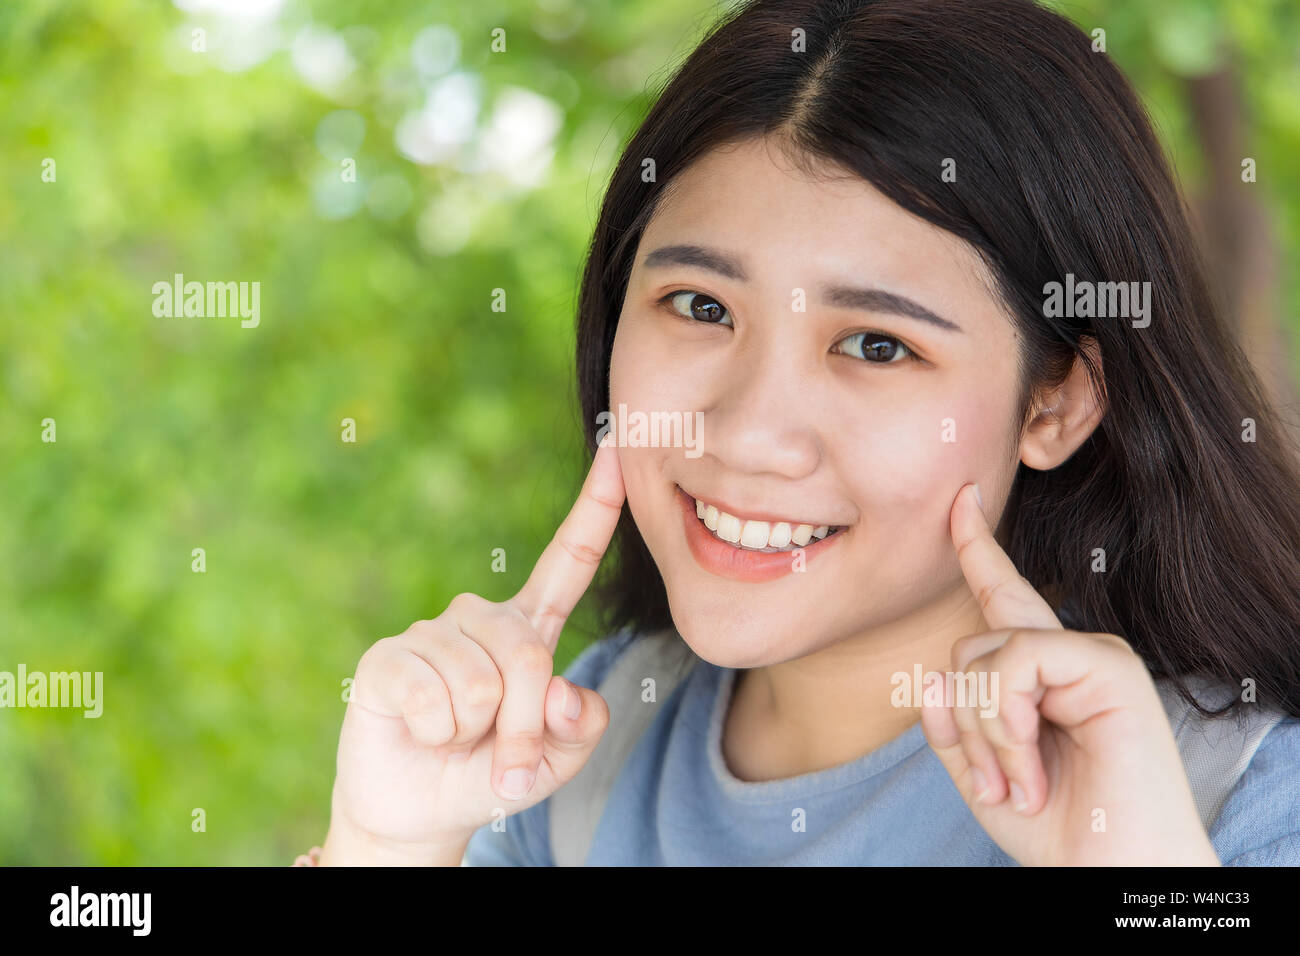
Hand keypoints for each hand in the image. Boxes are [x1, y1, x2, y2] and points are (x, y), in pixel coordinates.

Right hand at [321, 443, 623, 864]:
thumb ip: (579, 726)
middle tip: (506, 763)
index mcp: (529, 628)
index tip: (620, 449)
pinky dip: (434, 731)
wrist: (421, 812)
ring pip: (481, 684)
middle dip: (524, 726)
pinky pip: (431, 696)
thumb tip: (557, 689)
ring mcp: (432, 633)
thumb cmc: (493, 772)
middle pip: (528, 657)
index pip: (569, 562)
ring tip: (454, 739)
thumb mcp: (557, 760)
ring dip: (476, 734)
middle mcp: (481, 617)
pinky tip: (420, 731)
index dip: (596, 508)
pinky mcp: (387, 657)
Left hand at [918, 483, 1219, 865]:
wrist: (1114, 870)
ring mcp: (1093, 653)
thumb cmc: (1056, 827)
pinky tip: (1032, 766)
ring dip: (987, 732)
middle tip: (996, 784)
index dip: (976, 549)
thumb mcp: (980, 774)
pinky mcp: (1108, 664)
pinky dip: (1008, 722)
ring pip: (986, 655)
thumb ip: (950, 724)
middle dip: (965, 723)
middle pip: (967, 647)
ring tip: (1021, 783)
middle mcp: (1068, 653)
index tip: (958, 502)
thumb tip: (928, 676)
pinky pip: (1018, 661)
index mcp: (1042, 673)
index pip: (1001, 598)